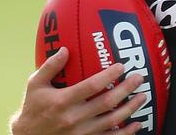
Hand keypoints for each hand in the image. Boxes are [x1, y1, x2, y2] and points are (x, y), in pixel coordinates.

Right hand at [10, 47, 145, 134]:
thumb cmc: (33, 109)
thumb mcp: (35, 85)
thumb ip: (50, 66)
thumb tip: (65, 49)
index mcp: (62, 101)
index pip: (91, 86)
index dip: (109, 76)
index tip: (122, 66)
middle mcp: (73, 118)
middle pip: (107, 102)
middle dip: (126, 89)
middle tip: (139, 78)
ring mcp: (81, 133)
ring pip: (112, 121)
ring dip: (130, 109)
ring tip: (142, 96)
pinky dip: (126, 133)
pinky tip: (137, 124)